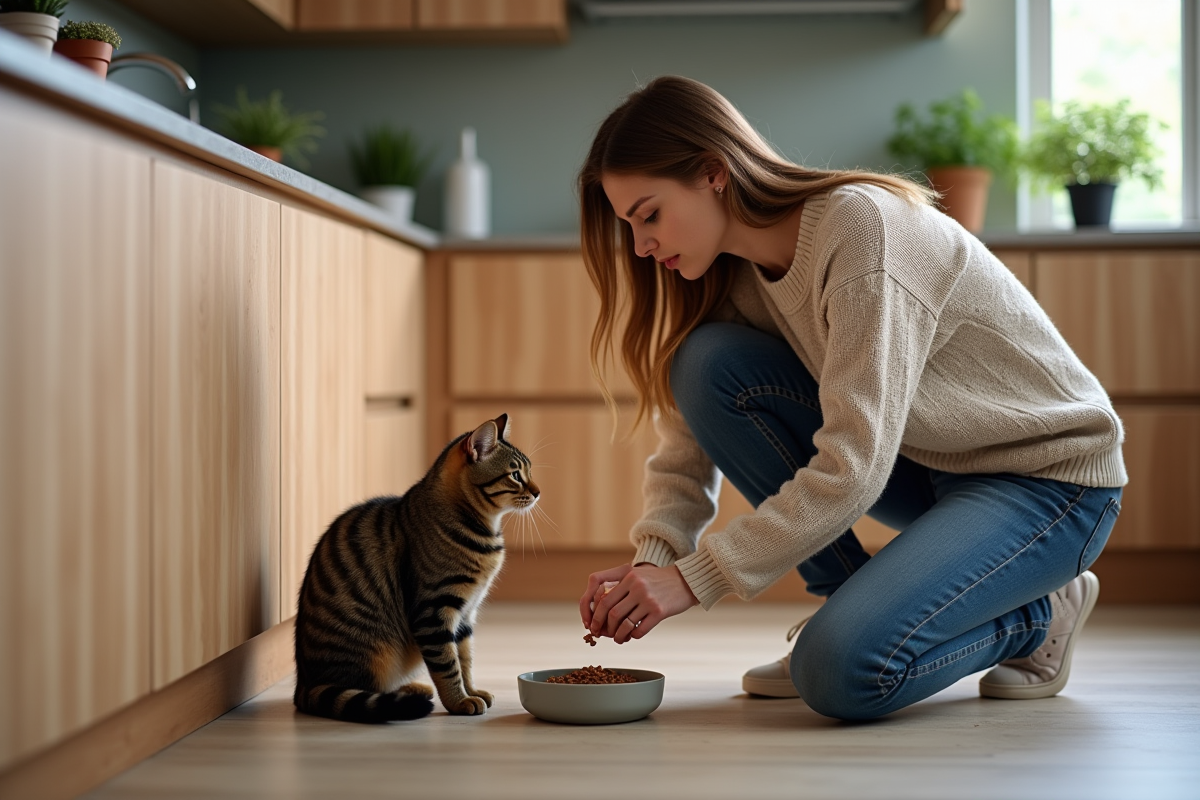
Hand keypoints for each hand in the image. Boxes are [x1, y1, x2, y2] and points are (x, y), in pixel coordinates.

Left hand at [578, 563, 698, 643]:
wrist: (685, 581)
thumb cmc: (658, 580)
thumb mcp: (638, 575)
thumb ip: (620, 586)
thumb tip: (600, 607)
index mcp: (629, 577)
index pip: (605, 599)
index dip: (596, 616)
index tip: (594, 625)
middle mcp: (637, 587)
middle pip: (612, 613)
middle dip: (604, 628)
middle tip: (602, 635)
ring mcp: (649, 600)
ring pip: (625, 624)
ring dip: (618, 635)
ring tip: (618, 639)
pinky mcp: (660, 611)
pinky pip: (640, 629)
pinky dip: (633, 636)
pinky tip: (633, 635)